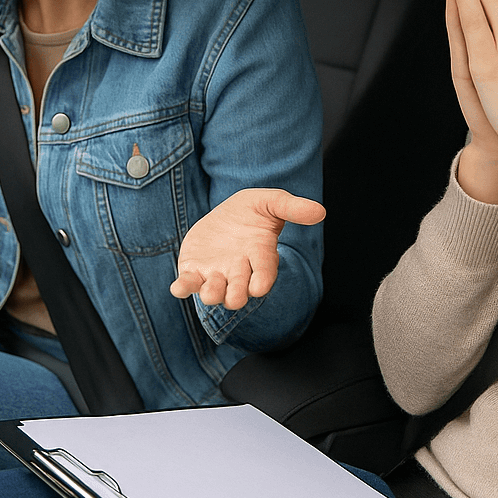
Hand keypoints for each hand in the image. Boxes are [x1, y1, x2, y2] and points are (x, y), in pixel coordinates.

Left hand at [171, 189, 325, 309]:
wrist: (225, 216)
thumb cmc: (252, 211)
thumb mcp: (271, 201)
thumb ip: (292, 207)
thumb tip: (320, 212)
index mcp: (260, 256)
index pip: (264, 274)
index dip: (262, 281)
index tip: (259, 288)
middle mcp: (239, 271)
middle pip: (239, 292)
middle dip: (236, 295)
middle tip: (235, 296)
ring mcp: (216, 273)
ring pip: (213, 293)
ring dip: (212, 294)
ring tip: (211, 288)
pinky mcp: (195, 271)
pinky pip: (188, 284)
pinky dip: (182, 288)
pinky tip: (177, 287)